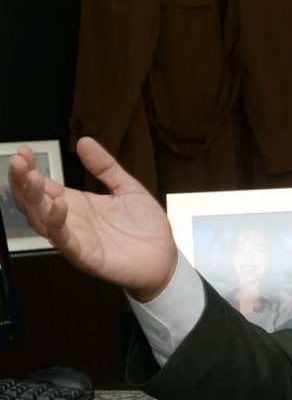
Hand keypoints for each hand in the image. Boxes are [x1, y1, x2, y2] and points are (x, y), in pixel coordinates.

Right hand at [7, 137, 177, 300]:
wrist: (165, 257)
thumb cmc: (146, 227)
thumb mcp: (127, 188)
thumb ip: (105, 167)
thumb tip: (84, 141)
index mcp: (78, 204)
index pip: (44, 186)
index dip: (30, 169)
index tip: (24, 150)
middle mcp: (71, 221)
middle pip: (35, 202)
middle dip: (22, 181)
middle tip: (18, 161)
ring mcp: (76, 238)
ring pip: (42, 220)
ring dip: (34, 199)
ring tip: (32, 177)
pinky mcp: (85, 256)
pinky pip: (64, 240)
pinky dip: (57, 223)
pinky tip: (59, 205)